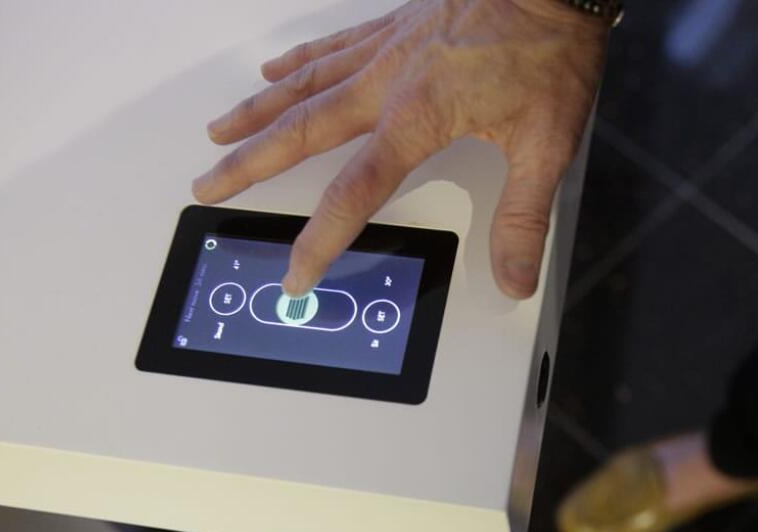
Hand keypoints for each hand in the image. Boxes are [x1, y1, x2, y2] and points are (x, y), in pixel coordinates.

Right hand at [192, 0, 607, 298]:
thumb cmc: (550, 52)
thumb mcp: (547, 144)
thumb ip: (524, 217)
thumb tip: (514, 279)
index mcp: (417, 117)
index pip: (353, 193)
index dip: (320, 239)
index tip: (297, 272)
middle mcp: (387, 83)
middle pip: (300, 133)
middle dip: (249, 167)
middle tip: (207, 187)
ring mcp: (383, 50)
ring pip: (301, 87)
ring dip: (255, 114)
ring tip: (218, 136)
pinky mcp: (392, 26)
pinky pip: (329, 47)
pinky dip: (297, 62)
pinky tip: (271, 72)